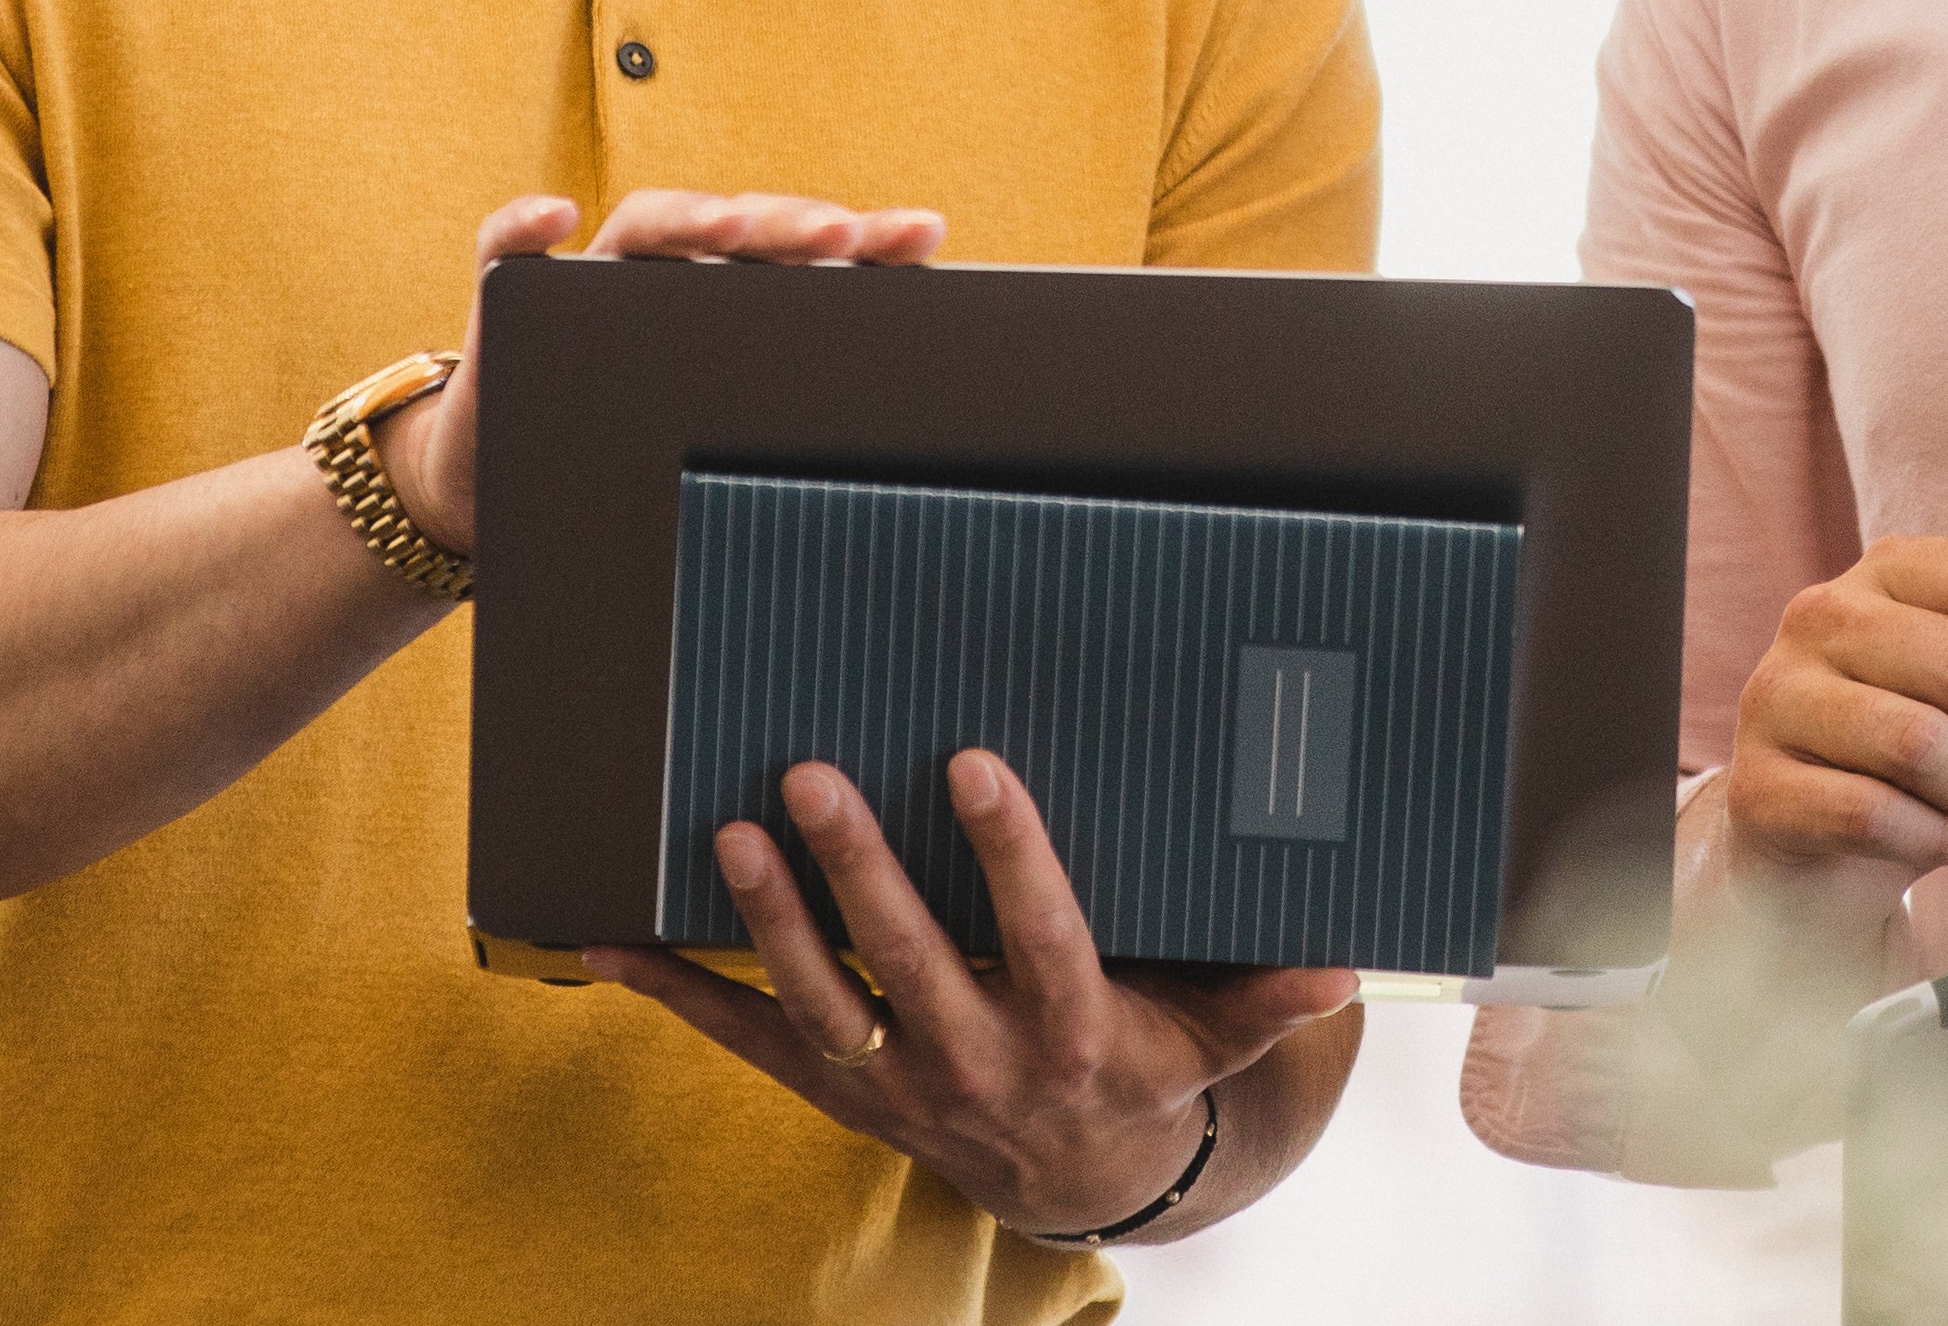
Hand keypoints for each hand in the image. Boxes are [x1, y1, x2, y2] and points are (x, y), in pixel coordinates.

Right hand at [395, 189, 949, 552]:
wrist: (506, 487)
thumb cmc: (628, 456)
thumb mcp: (717, 443)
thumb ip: (786, 427)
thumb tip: (903, 464)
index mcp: (726, 298)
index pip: (801, 254)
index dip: (862, 242)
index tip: (924, 236)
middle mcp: (664, 273)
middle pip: (734, 229)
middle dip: (792, 227)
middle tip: (845, 234)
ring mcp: (587, 278)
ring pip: (641, 225)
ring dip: (686, 218)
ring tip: (731, 222)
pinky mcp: (510, 293)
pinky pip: (506, 244)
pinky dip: (523, 225)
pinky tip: (555, 217)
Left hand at [591, 749, 1357, 1237]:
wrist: (1073, 1183)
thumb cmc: (1145, 1072)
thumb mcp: (1214, 1040)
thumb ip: (1266, 993)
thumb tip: (1343, 960)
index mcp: (1071, 1033)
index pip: (1038, 937)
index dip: (1009, 855)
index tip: (975, 763)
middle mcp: (975, 1063)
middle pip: (907, 965)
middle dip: (856, 875)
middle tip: (811, 775)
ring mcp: (896, 1083)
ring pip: (821, 1003)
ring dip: (767, 923)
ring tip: (728, 834)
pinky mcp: (837, 1090)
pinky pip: (745, 1043)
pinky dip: (674, 994)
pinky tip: (604, 943)